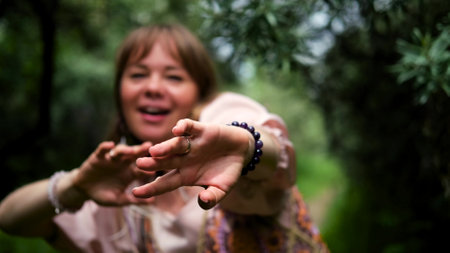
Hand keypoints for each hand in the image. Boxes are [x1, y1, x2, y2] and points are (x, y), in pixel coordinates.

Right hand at [72, 141, 153, 205]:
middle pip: (135, 155)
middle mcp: (124, 163)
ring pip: (120, 150)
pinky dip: (106, 147)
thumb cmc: (103, 194)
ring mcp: (111, 159)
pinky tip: (110, 145)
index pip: (143, 169)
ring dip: (125, 149)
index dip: (149, 168)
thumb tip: (152, 201)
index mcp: (131, 173)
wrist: (84, 190)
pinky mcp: (98, 156)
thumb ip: (134, 200)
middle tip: (149, 146)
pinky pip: (102, 149)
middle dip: (141, 150)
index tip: (157, 168)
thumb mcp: (119, 200)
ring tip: (131, 150)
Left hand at [133, 118, 253, 209]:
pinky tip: (177, 130)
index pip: (165, 183)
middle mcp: (184, 159)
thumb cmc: (228, 171)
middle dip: (152, 163)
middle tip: (139, 165)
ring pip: (175, 145)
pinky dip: (183, 127)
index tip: (135, 193)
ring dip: (165, 147)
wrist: (241, 151)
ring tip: (154, 151)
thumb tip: (203, 201)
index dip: (151, 187)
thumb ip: (213, 197)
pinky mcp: (201, 130)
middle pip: (165, 162)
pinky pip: (190, 127)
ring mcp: (192, 144)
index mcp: (185, 175)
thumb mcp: (222, 188)